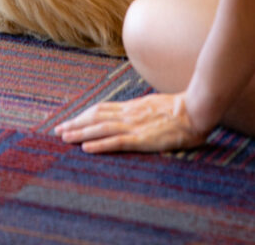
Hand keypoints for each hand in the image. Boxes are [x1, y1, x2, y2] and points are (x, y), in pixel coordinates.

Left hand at [54, 92, 206, 153]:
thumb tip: (138, 114)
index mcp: (133, 107)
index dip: (85, 115)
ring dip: (80, 133)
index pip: (102, 109)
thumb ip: (145, 111)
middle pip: (96, 117)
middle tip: (58, 130)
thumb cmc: (183, 109)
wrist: (196, 109)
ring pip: (100, 128)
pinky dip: (99, 145)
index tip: (72, 119)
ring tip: (64, 138)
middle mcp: (129, 114)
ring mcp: (134, 126)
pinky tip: (86, 149)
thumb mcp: (158, 105)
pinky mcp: (142, 138)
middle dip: (76, 123)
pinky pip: (116, 142)